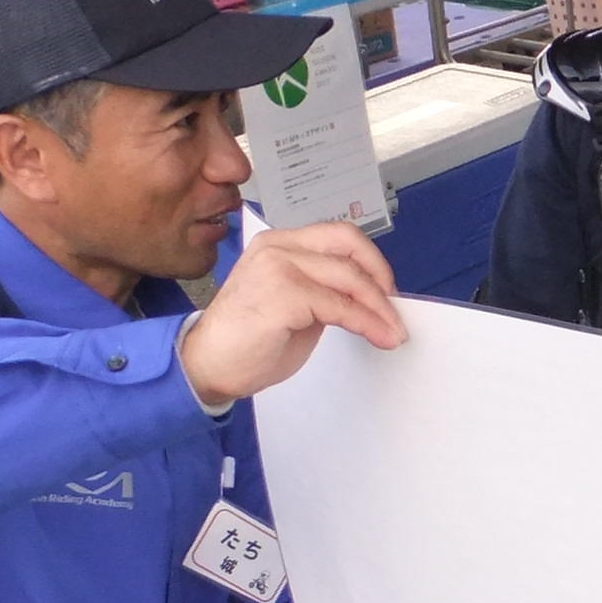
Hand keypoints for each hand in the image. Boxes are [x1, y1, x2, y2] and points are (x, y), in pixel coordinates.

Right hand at [178, 222, 404, 405]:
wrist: (207, 366)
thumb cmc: (248, 342)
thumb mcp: (296, 307)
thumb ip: (325, 292)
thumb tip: (367, 298)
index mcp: (280, 244)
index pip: (338, 236)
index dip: (370, 261)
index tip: (387, 292)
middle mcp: (278, 246)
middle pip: (348, 243)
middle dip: (380, 277)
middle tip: (394, 309)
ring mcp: (278, 266)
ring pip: (349, 276)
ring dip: (379, 307)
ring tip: (393, 332)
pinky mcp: (283, 293)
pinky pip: (340, 305)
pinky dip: (366, 322)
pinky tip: (378, 337)